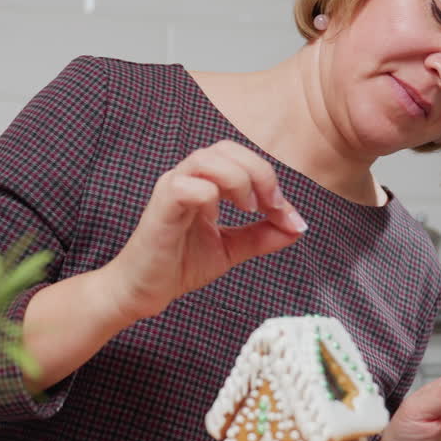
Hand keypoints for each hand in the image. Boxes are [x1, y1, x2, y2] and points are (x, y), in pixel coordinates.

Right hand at [103, 140, 306, 322]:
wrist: (142, 292)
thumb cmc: (179, 265)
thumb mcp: (232, 249)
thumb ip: (262, 236)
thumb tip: (297, 226)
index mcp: (203, 182)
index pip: (239, 156)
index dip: (268, 177)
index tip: (284, 213)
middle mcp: (186, 178)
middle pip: (225, 148)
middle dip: (258, 173)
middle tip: (270, 206)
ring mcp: (170, 190)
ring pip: (206, 159)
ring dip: (237, 180)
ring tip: (247, 209)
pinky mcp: (160, 209)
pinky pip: (186, 187)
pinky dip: (210, 198)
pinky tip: (217, 220)